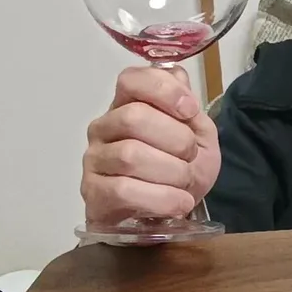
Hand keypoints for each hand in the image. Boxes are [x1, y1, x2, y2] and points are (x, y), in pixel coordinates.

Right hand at [82, 66, 220, 224]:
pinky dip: (163, 198)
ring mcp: (95, 160)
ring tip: (185, 183)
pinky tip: (179, 202)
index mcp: (128, 105)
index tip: (189, 111)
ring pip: (130, 156)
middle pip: (134, 118)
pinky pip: (125, 191)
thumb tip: (178, 77)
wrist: (167, 214)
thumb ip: (188, 108)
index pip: (131, 79)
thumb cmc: (178, 169)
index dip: (164, 90)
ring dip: (173, 172)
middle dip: (176, 139)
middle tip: (191, 156)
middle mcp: (104, 128)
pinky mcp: (94, 193)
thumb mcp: (198, 136)